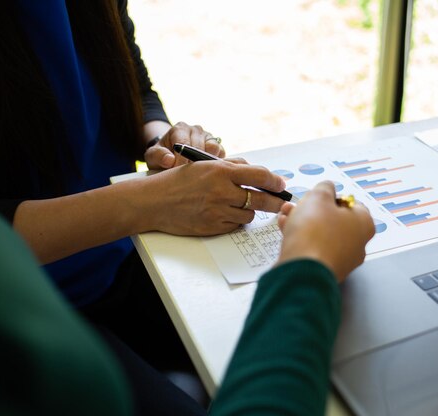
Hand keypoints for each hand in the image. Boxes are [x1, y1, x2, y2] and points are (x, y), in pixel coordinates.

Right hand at [136, 159, 285, 235]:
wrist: (154, 202)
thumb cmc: (178, 181)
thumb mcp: (204, 165)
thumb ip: (231, 166)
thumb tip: (256, 171)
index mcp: (221, 172)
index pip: (259, 176)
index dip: (274, 181)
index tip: (281, 185)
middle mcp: (222, 192)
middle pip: (261, 199)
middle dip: (275, 202)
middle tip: (282, 202)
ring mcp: (218, 212)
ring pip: (249, 215)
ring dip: (249, 211)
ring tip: (238, 205)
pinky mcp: (213, 227)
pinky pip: (235, 226)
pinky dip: (234, 221)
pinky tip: (225, 214)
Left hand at [144, 121, 225, 168]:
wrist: (170, 155)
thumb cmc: (162, 156)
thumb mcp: (152, 156)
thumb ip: (158, 156)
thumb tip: (170, 160)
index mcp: (180, 128)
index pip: (184, 144)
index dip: (181, 160)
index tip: (177, 172)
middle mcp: (195, 130)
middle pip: (199, 147)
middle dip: (192, 164)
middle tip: (186, 176)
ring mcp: (208, 137)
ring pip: (212, 149)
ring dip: (206, 163)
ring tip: (197, 174)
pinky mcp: (217, 146)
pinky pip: (221, 153)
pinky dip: (216, 163)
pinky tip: (207, 171)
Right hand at [276, 181, 374, 281]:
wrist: (301, 269)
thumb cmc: (314, 232)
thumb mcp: (318, 197)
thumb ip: (325, 187)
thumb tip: (328, 187)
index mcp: (364, 224)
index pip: (352, 203)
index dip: (332, 197)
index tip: (317, 196)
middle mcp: (357, 244)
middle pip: (334, 220)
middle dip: (312, 210)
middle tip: (297, 205)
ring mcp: (342, 260)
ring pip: (322, 235)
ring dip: (303, 223)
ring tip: (285, 216)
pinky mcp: (325, 270)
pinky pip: (315, 249)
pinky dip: (302, 239)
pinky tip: (286, 231)